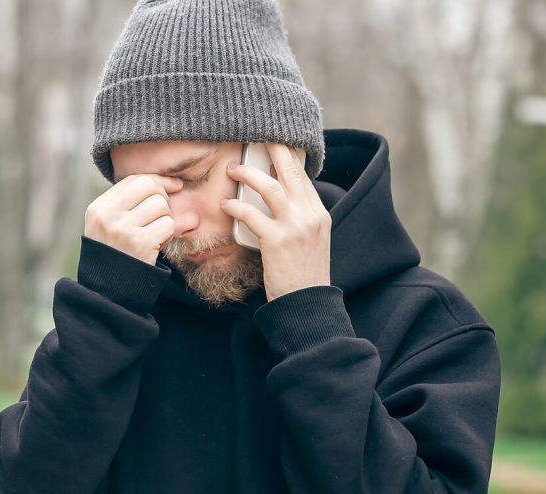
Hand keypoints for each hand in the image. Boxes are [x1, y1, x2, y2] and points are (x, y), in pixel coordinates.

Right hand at [85, 174, 182, 264]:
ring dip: (165, 220)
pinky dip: (167, 235)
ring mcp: (122, 228)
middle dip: (163, 198)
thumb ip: (133, 204)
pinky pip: (167, 225)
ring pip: (161, 206)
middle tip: (160, 215)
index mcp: (98, 208)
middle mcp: (107, 215)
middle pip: (149, 187)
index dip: (158, 181)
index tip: (174, 186)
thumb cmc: (116, 254)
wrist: (109, 292)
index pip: (134, 180)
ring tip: (153, 234)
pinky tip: (156, 245)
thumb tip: (174, 184)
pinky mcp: (139, 243)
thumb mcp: (112, 226)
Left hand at [221, 143, 331, 301]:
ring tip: (233, 168)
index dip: (287, 158)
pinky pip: (252, 215)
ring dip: (249, 174)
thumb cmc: (303, 275)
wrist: (307, 304)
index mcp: (319, 214)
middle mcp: (310, 216)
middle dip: (273, 150)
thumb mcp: (310, 241)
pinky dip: (237, 207)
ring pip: (271, 187)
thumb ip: (298, 219)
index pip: (303, 177)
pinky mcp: (277, 241)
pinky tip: (226, 205)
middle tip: (255, 137)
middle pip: (291, 172)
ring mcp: (295, 227)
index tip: (272, 145)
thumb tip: (277, 201)